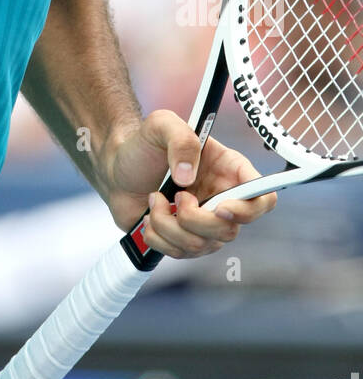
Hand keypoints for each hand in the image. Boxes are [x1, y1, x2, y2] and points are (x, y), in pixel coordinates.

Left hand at [104, 109, 276, 259]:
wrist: (116, 168)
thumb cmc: (143, 144)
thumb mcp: (160, 125)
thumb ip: (181, 139)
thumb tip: (188, 178)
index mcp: (229, 170)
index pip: (262, 198)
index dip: (249, 210)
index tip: (220, 206)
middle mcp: (223, 199)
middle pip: (231, 230)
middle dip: (196, 219)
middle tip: (176, 195)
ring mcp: (205, 224)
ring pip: (203, 245)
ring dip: (169, 225)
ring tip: (155, 200)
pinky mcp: (184, 240)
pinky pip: (180, 254)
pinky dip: (158, 237)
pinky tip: (150, 216)